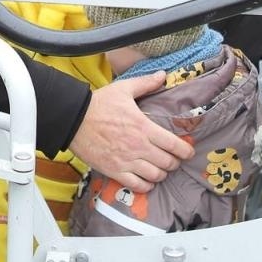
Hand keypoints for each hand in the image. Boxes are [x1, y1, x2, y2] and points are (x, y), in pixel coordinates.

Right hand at [68, 72, 193, 192]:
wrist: (73, 120)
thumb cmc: (99, 103)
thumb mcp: (124, 89)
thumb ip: (146, 84)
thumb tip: (162, 75)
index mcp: (144, 127)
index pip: (174, 144)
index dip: (185, 151)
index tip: (188, 152)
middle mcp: (138, 147)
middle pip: (168, 163)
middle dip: (174, 163)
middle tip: (173, 159)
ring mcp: (127, 161)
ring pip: (155, 176)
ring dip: (161, 174)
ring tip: (159, 169)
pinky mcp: (115, 171)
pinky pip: (138, 186)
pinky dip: (146, 186)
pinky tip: (146, 180)